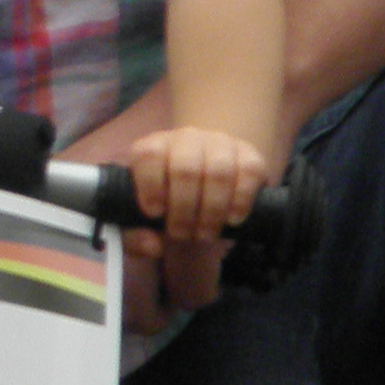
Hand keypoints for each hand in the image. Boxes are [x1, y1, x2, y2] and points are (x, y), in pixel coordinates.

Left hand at [127, 126, 269, 248]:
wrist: (207, 188)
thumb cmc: (168, 204)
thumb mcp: (143, 219)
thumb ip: (134, 237)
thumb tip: (153, 246)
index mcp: (153, 146)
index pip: (149, 155)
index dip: (151, 185)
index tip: (154, 213)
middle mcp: (186, 138)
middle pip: (185, 169)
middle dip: (183, 209)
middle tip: (182, 235)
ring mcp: (221, 143)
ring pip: (218, 172)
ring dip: (211, 210)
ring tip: (205, 234)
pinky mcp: (250, 155)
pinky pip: (248, 173)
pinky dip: (240, 200)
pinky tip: (231, 220)